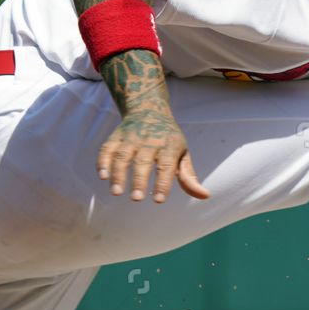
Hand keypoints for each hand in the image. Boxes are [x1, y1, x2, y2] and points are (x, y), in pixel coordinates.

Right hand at [96, 109, 210, 203]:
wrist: (149, 109)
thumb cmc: (169, 139)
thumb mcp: (182, 154)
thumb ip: (189, 177)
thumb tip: (205, 196)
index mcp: (169, 146)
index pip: (167, 165)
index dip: (163, 183)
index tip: (159, 200)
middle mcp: (149, 141)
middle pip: (143, 161)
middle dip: (139, 180)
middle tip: (137, 199)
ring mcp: (130, 138)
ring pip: (122, 155)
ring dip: (118, 174)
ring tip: (116, 192)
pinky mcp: (116, 137)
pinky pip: (107, 149)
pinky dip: (103, 162)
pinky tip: (103, 176)